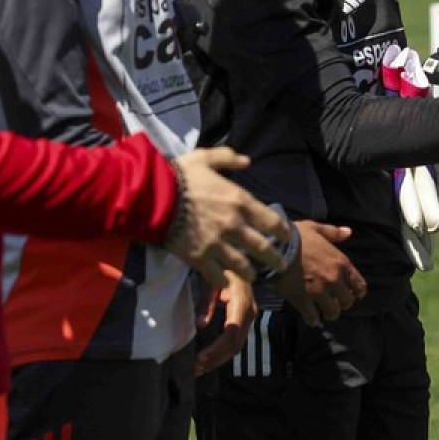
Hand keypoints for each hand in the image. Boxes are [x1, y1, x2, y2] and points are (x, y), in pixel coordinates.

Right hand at [168, 147, 293, 287]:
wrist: (152, 197)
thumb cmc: (179, 175)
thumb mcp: (205, 158)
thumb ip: (227, 158)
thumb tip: (247, 161)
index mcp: (240, 201)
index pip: (271, 221)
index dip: (282, 231)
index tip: (286, 237)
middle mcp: (234, 225)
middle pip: (262, 248)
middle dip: (275, 259)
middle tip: (281, 265)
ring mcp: (218, 244)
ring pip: (242, 266)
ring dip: (251, 272)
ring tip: (254, 276)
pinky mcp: (199, 258)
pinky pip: (216, 275)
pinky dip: (223, 280)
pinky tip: (225, 281)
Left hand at [193, 272, 255, 375]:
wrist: (240, 260)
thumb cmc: (223, 268)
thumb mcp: (212, 281)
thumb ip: (207, 303)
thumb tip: (200, 325)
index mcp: (241, 302)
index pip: (231, 333)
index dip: (216, 349)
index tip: (200, 359)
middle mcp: (249, 313)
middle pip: (235, 344)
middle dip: (216, 359)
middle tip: (195, 369)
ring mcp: (250, 317)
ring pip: (237, 346)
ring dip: (218, 359)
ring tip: (200, 369)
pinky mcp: (246, 321)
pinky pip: (236, 341)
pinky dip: (222, 353)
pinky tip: (209, 360)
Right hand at [274, 220, 367, 326]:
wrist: (275, 247)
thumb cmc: (296, 236)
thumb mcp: (316, 228)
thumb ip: (334, 233)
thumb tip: (349, 232)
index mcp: (341, 263)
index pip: (359, 285)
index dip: (357, 292)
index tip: (353, 294)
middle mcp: (334, 279)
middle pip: (347, 302)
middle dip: (342, 304)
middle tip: (335, 303)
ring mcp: (319, 292)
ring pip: (332, 312)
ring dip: (329, 313)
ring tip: (324, 313)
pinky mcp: (303, 300)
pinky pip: (312, 316)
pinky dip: (313, 320)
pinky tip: (312, 320)